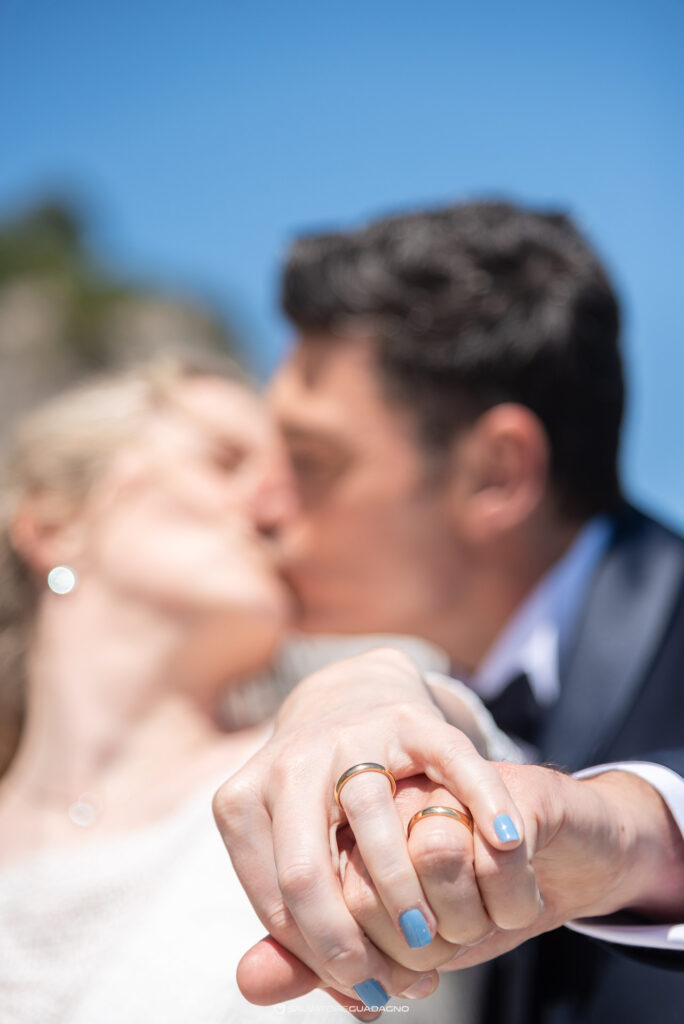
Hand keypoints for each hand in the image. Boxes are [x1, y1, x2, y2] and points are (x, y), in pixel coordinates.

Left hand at [213, 648, 534, 1007]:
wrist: (351, 703)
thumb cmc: (321, 806)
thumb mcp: (290, 854)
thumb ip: (278, 928)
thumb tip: (252, 988)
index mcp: (244, 804)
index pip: (276, 904)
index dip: (322, 959)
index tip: (367, 991)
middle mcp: (288, 764)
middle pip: (303, 868)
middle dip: (346, 939)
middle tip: (395, 981)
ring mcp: (349, 735)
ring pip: (370, 814)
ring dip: (401, 887)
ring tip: (434, 934)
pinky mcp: (408, 717)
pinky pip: (449, 758)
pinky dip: (482, 798)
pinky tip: (503, 843)